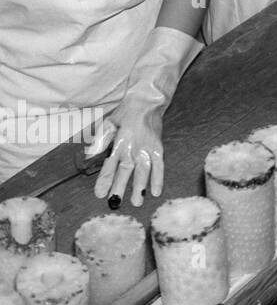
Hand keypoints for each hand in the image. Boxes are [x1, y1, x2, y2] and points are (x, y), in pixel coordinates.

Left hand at [84, 26, 200, 207]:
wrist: (148, 101)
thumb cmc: (126, 113)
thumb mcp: (109, 123)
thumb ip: (100, 140)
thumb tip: (87, 155)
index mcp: (120, 141)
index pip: (110, 164)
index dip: (104, 179)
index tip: (99, 194)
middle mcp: (134, 146)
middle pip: (126, 170)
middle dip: (121, 187)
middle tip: (115, 202)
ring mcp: (148, 148)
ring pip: (144, 170)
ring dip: (140, 186)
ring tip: (137, 202)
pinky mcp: (158, 148)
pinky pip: (160, 165)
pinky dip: (159, 178)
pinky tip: (156, 192)